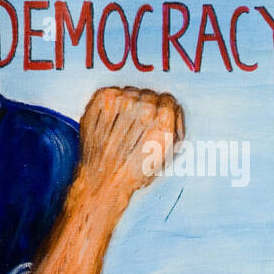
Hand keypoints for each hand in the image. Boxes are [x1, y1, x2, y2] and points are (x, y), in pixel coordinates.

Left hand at [77, 86, 184, 207]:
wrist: (103, 180)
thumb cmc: (135, 173)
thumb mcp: (166, 154)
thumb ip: (172, 129)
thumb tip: (172, 113)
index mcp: (163, 120)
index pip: (168, 99)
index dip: (164, 111)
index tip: (158, 120)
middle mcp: (144, 107)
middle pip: (149, 95)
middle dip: (146, 109)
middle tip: (137, 127)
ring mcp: (121, 101)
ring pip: (131, 92)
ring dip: (129, 106)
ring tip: (122, 126)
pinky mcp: (101, 100)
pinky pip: (112, 92)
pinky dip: (112, 104)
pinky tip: (110, 121)